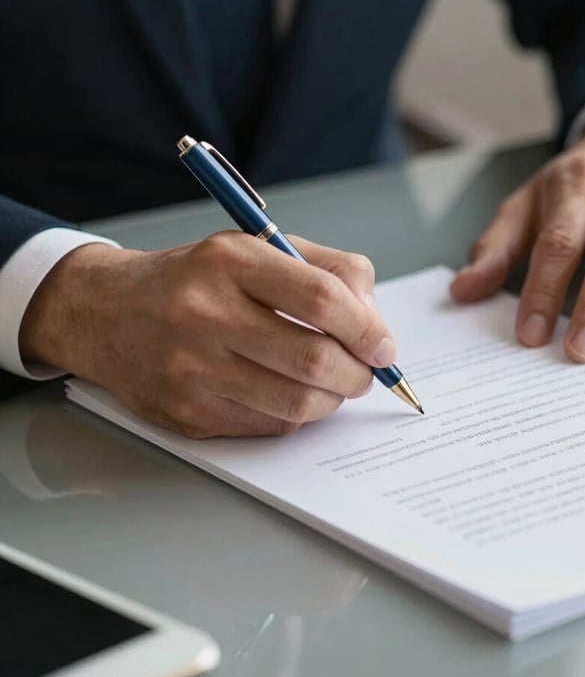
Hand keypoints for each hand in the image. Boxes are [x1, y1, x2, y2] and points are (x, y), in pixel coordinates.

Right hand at [20, 233, 396, 437]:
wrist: (108, 313)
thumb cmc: (198, 279)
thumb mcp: (259, 249)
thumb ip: (328, 271)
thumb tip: (375, 324)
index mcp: (231, 262)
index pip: (321, 298)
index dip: (367, 328)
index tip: (385, 346)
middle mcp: (205, 313)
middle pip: (314, 358)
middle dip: (359, 374)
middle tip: (365, 373)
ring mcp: (191, 369)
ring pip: (296, 404)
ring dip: (332, 400)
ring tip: (332, 384)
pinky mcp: (186, 413)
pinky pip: (269, 428)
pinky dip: (295, 416)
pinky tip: (288, 394)